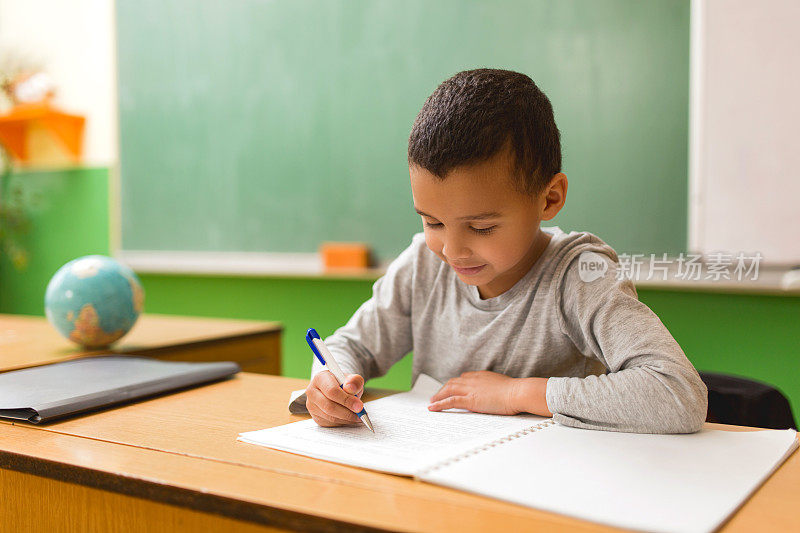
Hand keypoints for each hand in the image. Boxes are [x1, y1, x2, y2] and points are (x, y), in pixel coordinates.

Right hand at [305, 370, 364, 426]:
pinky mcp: (316, 417)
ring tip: (358, 416)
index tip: (359, 406)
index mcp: (320, 378)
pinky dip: (342, 422)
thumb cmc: (344, 383)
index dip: (346, 400)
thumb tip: (351, 389)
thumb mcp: (352, 379)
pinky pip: (330, 423)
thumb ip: (354, 381)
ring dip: (346, 419)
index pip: (332, 391)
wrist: (337, 389)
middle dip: (347, 412)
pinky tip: (350, 418)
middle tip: (360, 414)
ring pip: (330, 417)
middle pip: (329, 406)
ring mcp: (312, 406)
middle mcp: (312, 392)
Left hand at [428, 371, 551, 416]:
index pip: (464, 378)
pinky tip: (432, 408)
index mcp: (482, 376)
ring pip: (448, 390)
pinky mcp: (470, 400)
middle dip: (444, 389)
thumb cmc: (517, 392)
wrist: (518, 393)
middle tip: (437, 396)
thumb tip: (498, 394)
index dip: (456, 384)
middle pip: (453, 382)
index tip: (452, 388)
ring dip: (438, 396)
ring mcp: (470, 390)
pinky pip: (450, 401)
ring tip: (432, 402)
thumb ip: (497, 388)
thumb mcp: (505, 386)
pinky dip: (439, 404)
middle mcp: (473, 380)